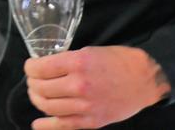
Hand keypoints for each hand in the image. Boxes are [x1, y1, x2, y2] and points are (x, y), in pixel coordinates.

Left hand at [24, 46, 170, 128]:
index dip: (30, 68)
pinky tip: (37, 123)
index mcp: (78, 63)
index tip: (30, 66)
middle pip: (41, 88)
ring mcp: (84, 106)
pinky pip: (63, 126)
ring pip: (48, 107)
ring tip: (37, 94)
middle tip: (33, 80)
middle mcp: (78, 86)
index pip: (41, 68)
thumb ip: (68, 61)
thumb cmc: (118, 61)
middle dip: (32, 83)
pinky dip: (46, 126)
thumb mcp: (89, 51)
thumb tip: (48, 67)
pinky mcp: (91, 122)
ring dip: (37, 100)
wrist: (144, 80)